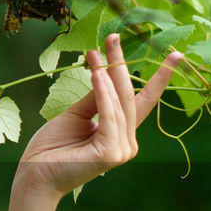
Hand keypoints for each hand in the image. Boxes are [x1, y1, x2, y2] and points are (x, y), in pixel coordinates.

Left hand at [13, 33, 179, 201]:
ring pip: (120, 103)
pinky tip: (96, 72)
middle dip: (122, 64)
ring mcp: (122, 150)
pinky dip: (103, 92)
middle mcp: (127, 143)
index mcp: (121, 134)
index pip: (143, 101)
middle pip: (130, 96)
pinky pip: (109, 114)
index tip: (175, 55)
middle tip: (113, 35)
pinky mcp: (111, 153)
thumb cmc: (52, 148)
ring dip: (108, 73)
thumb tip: (105, 71)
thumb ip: (95, 98)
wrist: (34, 175)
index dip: (159, 78)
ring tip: (96, 50)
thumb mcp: (76, 115)